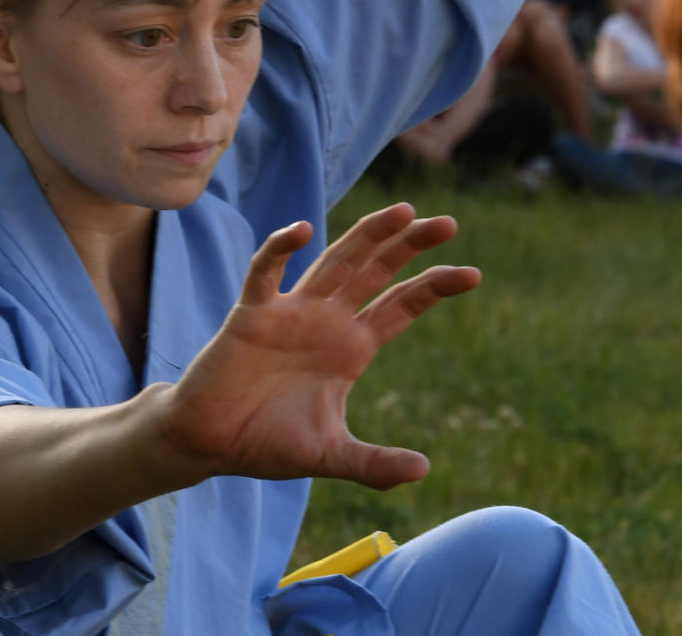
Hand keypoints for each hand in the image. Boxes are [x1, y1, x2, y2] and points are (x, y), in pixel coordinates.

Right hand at [153, 203, 478, 489]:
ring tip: (401, 211)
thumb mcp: (329, 455)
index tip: (473, 274)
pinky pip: (265, 274)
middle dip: (410, 245)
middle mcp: (326, 322)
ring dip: (366, 236)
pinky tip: (300, 230)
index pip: (400, 306)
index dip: (434, 287)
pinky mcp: (251, 315)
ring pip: (334, 261)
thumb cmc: (265, 443)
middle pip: (376, 271)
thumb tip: (424, 470)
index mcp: (350, 349)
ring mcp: (290, 313)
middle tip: (448, 223)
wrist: (207, 444)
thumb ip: (373, 464)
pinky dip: (280, 249)